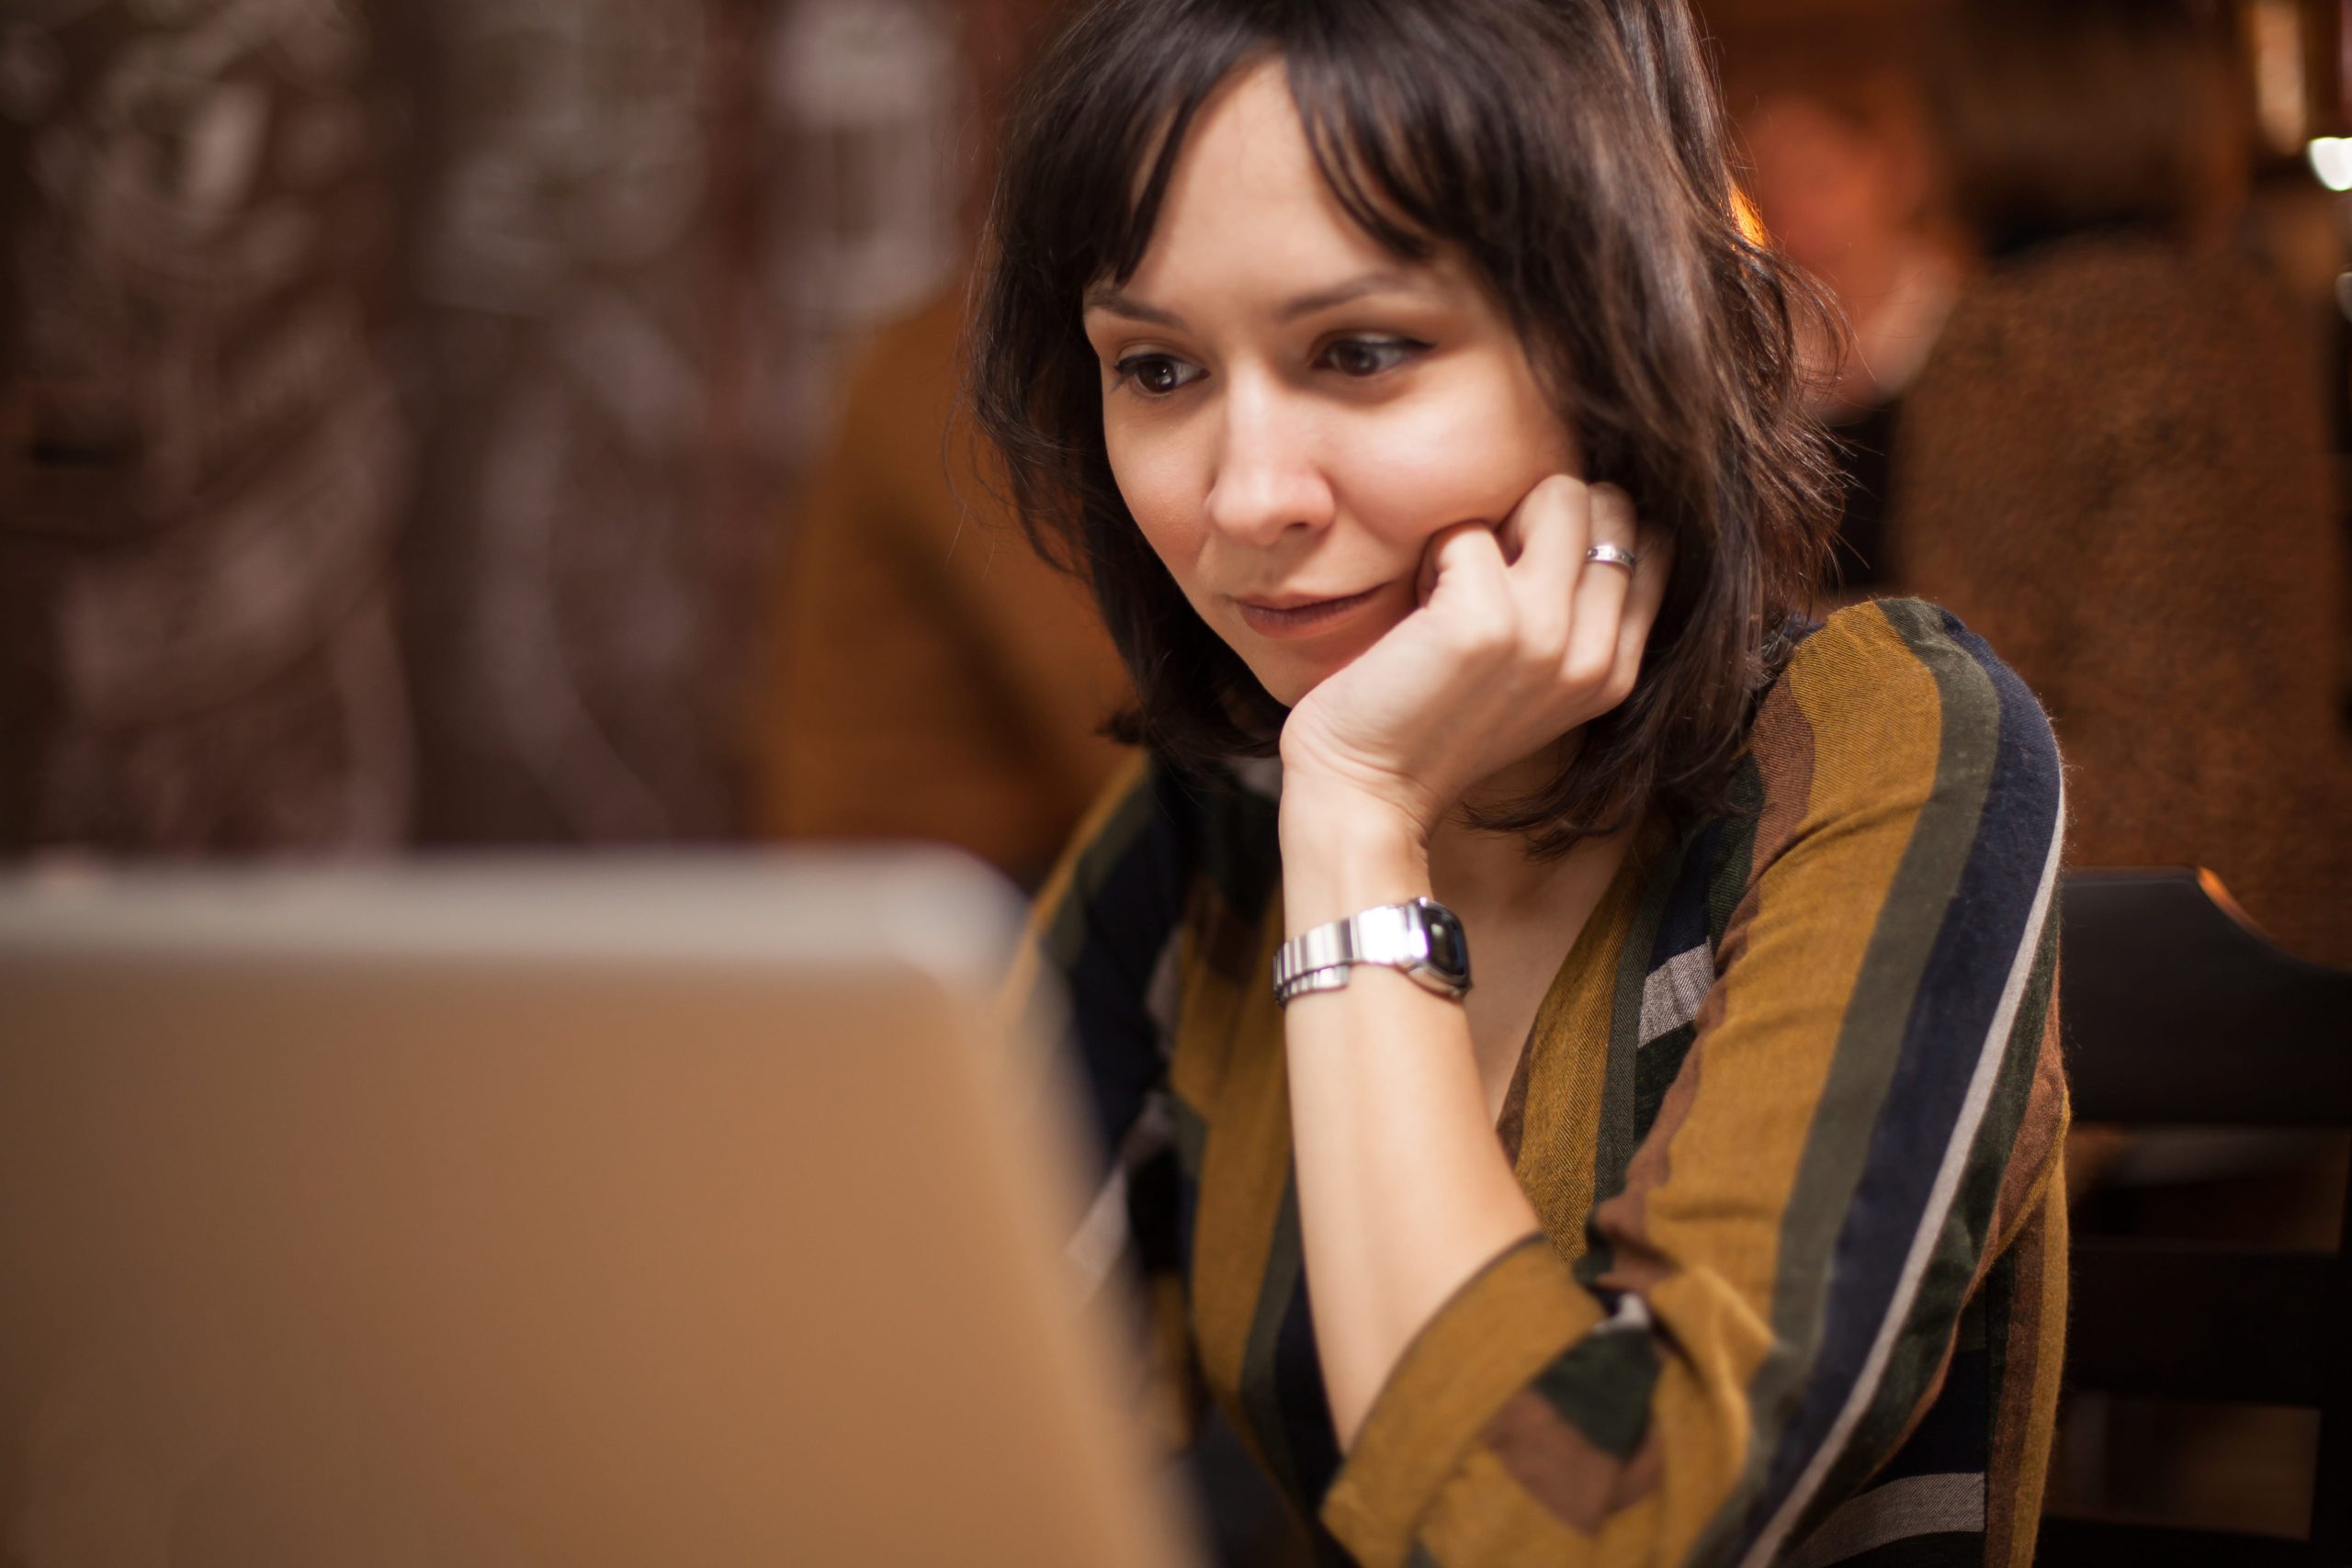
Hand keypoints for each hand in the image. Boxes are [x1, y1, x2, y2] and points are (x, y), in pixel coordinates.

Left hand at [1276, 476, 1669, 842]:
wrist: (1366, 791)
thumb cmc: (1431, 725)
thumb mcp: (1534, 682)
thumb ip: (1575, 617)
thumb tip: (1584, 508)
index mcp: (1615, 671)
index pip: (1655, 543)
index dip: (1588, 527)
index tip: (1528, 568)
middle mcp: (1595, 654)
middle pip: (1609, 504)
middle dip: (1542, 516)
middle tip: (1487, 576)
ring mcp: (1545, 635)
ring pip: (1558, 495)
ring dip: (1495, 525)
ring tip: (1455, 586)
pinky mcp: (1485, 621)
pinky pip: (1468, 529)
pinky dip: (1433, 553)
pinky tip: (1416, 612)